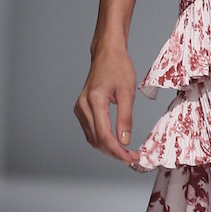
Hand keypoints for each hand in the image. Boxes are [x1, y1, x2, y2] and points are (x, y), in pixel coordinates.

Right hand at [75, 40, 139, 164]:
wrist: (106, 53)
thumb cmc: (118, 67)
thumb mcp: (127, 92)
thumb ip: (125, 118)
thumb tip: (124, 140)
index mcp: (95, 100)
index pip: (104, 135)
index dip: (118, 150)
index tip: (130, 157)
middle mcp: (83, 106)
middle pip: (96, 139)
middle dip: (114, 152)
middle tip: (131, 157)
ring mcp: (79, 108)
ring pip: (91, 138)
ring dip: (107, 148)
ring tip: (124, 152)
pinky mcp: (80, 109)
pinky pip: (89, 130)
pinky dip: (101, 139)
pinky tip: (114, 142)